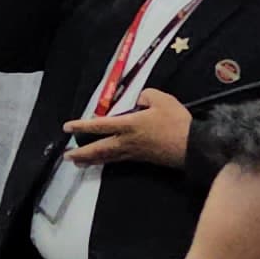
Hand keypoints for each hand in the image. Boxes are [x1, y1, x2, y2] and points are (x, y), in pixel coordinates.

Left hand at [62, 87, 187, 168]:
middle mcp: (127, 141)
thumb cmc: (177, 122)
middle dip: (81, 152)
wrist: (193, 145)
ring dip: (91, 160)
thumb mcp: (162, 100)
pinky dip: (107, 161)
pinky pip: (119, 160)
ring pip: (107, 157)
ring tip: (77, 163)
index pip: (99, 125)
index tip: (67, 128)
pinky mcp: (142, 159)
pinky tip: (103, 162)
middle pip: (98, 148)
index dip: (82, 125)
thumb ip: (146, 96)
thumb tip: (139, 100)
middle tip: (67, 156)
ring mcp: (134, 152)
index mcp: (129, 125)